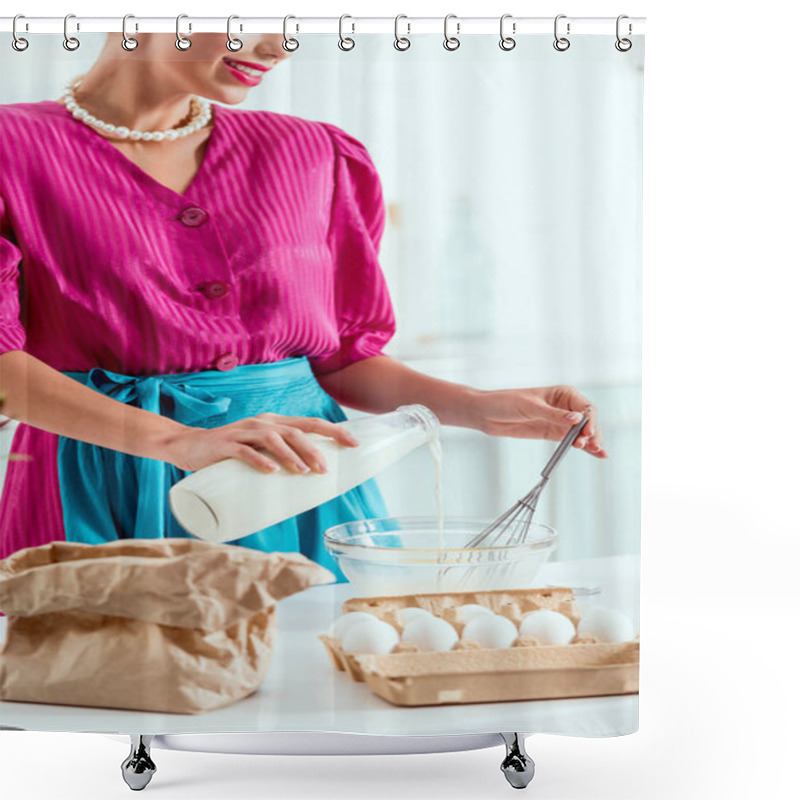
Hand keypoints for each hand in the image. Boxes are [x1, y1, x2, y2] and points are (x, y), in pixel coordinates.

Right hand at [163, 413, 358, 473]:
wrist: (188, 446)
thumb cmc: (231, 453)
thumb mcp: (260, 452)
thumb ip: (281, 460)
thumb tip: (311, 484)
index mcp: (275, 423)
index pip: (311, 423)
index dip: (334, 431)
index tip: (355, 444)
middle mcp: (262, 423)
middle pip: (296, 430)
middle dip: (315, 448)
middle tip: (326, 469)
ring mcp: (243, 431)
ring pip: (273, 438)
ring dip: (291, 455)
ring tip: (303, 471)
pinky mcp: (225, 445)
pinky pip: (244, 451)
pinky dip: (259, 460)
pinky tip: (271, 471)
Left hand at [465, 385, 607, 457]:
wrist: (487, 414)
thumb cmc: (506, 403)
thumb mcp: (530, 407)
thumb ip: (553, 414)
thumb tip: (576, 419)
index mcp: (563, 393)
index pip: (584, 406)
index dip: (589, 419)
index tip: (587, 431)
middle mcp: (566, 406)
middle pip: (588, 420)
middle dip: (592, 432)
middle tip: (591, 445)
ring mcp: (561, 421)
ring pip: (583, 432)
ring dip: (590, 441)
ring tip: (596, 451)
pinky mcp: (554, 433)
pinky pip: (573, 441)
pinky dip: (585, 447)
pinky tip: (598, 454)